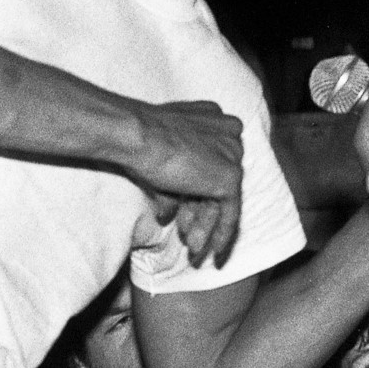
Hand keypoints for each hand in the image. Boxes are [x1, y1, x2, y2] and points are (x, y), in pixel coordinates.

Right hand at [127, 100, 244, 268]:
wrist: (136, 136)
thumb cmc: (138, 141)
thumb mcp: (160, 161)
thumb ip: (172, 186)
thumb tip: (167, 214)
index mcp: (212, 117)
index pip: (208, 161)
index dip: (195, 191)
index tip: (184, 212)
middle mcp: (229, 131)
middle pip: (215, 180)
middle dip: (200, 212)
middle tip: (189, 236)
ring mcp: (232, 152)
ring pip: (221, 197)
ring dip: (205, 225)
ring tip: (194, 250)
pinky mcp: (230, 175)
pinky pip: (229, 210)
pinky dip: (221, 231)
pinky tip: (213, 250)